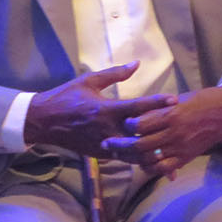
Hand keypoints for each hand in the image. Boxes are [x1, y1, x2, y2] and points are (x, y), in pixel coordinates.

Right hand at [23, 62, 176, 158]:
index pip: (137, 107)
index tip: (174, 99)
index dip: (157, 103)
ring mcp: (102, 144)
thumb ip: (115, 73)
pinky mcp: (99, 155)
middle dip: (159, 129)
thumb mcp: (90, 80)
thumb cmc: (66, 96)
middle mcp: (106, 129)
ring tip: (169, 140)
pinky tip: (150, 151)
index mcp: (105, 109)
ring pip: (133, 151)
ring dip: (150, 146)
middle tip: (178, 122)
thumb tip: (137, 63)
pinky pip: (122, 158)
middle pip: (139, 133)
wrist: (42, 121)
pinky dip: (137, 156)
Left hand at [102, 84, 221, 179]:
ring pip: (148, 158)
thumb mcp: (179, 98)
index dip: (128, 124)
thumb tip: (137, 112)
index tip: (121, 122)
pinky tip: (140, 163)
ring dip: (131, 158)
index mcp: (172, 113)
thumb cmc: (202, 100)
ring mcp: (180, 147)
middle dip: (121, 144)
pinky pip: (162, 168)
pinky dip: (149, 167)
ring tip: (119, 154)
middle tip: (109, 142)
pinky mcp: (185, 157)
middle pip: (140, 143)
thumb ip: (159, 108)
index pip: (141, 123)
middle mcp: (174, 132)